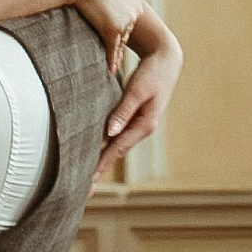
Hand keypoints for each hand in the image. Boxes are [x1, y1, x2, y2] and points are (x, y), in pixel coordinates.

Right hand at [63, 0, 147, 66]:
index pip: (132, 12)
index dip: (122, 20)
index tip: (117, 26)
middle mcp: (136, 7)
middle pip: (129, 26)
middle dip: (120, 35)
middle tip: (116, 48)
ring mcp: (126, 19)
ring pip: (122, 39)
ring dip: (117, 50)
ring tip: (114, 63)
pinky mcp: (114, 29)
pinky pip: (114, 48)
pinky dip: (113, 60)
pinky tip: (111, 69)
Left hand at [100, 21, 180, 170]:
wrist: (166, 59)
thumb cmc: (152, 72)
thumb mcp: (137, 90)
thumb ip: (123, 111)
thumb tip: (109, 134)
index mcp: (145, 125)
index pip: (117, 149)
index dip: (102, 165)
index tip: (89, 181)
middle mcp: (142, 129)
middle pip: (116, 153)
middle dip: (100, 171)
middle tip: (84, 191)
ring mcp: (138, 125)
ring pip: (116, 147)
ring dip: (102, 161)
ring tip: (87, 178)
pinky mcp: (133, 118)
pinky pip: (117, 137)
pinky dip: (106, 147)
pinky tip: (96, 155)